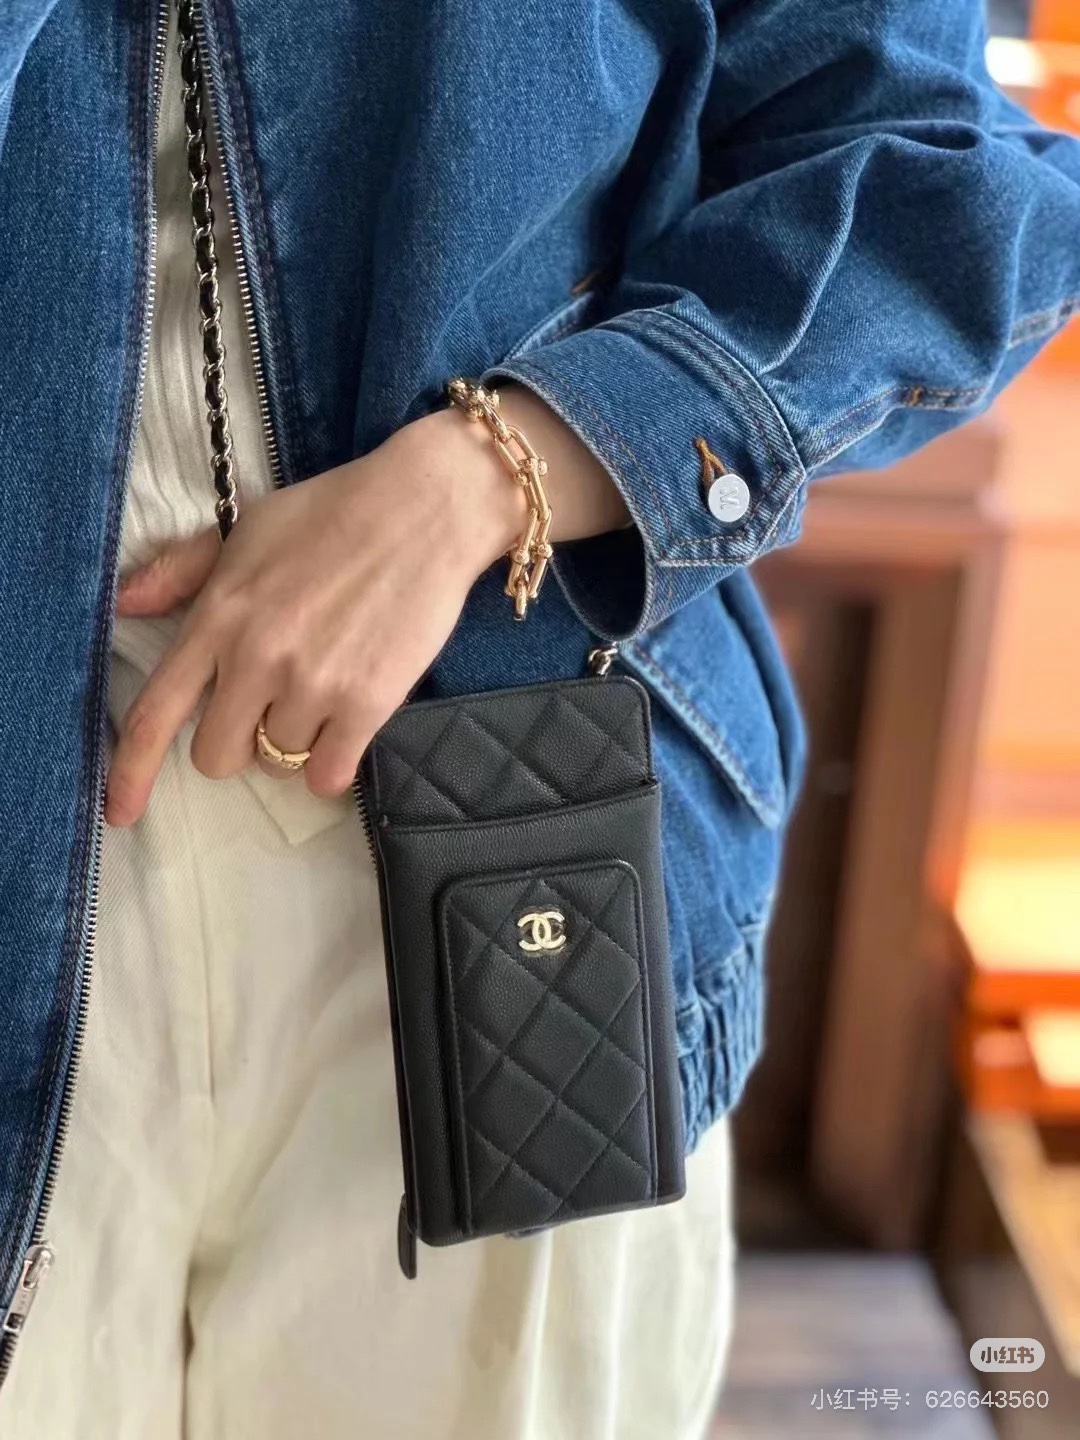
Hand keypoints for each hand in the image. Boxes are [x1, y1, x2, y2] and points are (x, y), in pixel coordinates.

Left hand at [106, 388, 628, 826]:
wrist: (425, 509)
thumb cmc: (333, 513)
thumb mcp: (246, 530)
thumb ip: (182, 571)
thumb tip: (126, 604)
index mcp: (218, 615)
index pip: (155, 713)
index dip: (130, 773)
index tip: (121, 813)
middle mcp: (257, 657)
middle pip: (217, 757)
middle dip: (238, 740)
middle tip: (270, 704)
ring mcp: (312, 684)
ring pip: (279, 762)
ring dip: (297, 739)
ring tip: (326, 685)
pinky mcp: (367, 703)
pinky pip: (328, 775)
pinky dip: (334, 762)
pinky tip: (347, 724)